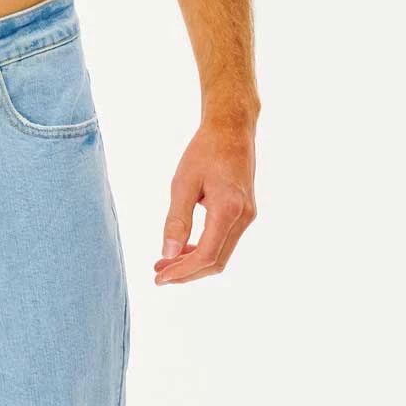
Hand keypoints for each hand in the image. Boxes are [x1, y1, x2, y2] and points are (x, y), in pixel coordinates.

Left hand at [155, 116, 256, 284]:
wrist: (232, 129)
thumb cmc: (205, 151)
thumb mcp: (183, 184)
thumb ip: (176, 220)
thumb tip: (168, 254)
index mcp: (228, 209)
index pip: (206, 255)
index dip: (182, 271)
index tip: (160, 277)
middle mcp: (243, 217)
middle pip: (215, 262)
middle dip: (186, 273)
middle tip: (158, 273)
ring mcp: (246, 216)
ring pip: (220, 255)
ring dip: (193, 264)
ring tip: (166, 263)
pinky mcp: (244, 214)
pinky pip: (223, 243)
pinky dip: (203, 252)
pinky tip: (182, 249)